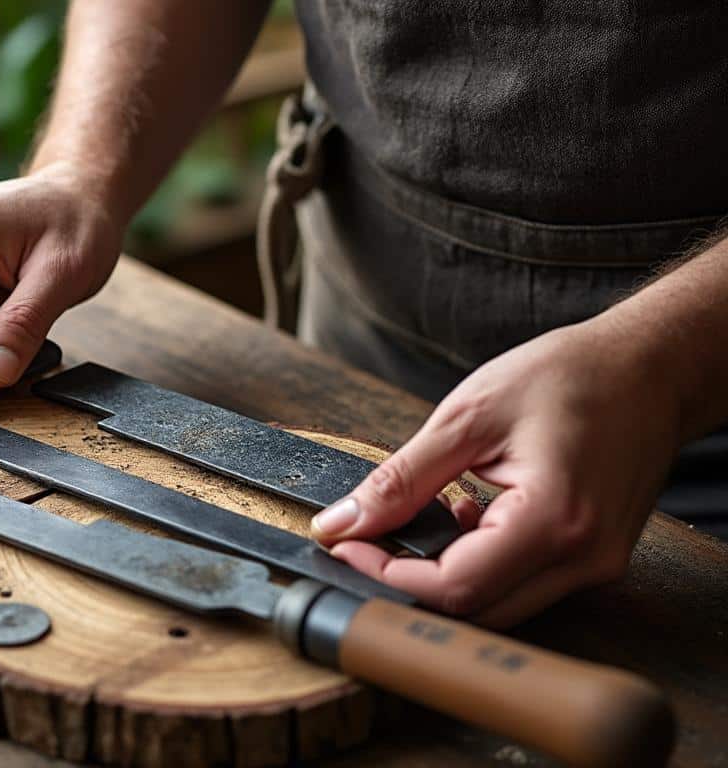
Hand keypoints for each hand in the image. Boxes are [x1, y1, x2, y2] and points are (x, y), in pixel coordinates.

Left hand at [310, 319, 681, 626]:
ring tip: (426, 514)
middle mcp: (584, 559)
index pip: (454, 587)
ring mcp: (595, 566)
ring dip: (445, 574)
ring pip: (498, 605)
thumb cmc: (570, 376)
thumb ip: (400, 480)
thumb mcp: (466, 418)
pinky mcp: (593, 560)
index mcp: (555, 522)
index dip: (386, 574)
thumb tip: (341, 523)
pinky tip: (468, 515)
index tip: (344, 546)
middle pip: (475, 610)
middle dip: (408, 582)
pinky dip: (479, 563)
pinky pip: (523, 585)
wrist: (650, 367)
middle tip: (366, 540)